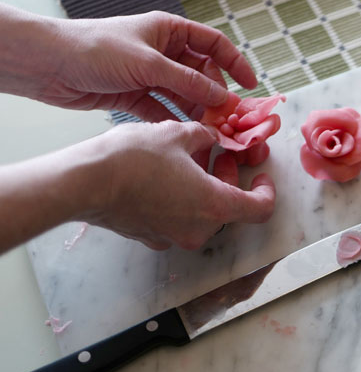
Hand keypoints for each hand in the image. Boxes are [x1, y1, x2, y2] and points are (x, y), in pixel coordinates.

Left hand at [0, 6, 256, 120]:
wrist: (48, 64)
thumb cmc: (95, 49)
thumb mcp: (149, 63)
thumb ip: (188, 82)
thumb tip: (223, 98)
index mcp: (169, 31)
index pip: (213, 44)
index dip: (235, 63)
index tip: (250, 86)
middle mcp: (162, 52)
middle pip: (202, 74)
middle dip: (216, 95)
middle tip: (228, 118)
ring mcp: (149, 75)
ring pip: (184, 95)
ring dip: (198, 111)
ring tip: (212, 131)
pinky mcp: (134, 96)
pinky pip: (164, 110)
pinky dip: (175, 121)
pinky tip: (185, 134)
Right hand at [81, 121, 274, 249]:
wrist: (83, 182)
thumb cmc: (133, 158)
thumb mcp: (177, 134)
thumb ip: (203, 137)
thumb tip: (210, 137)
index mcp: (215, 207)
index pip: (260, 209)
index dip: (266, 190)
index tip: (260, 174)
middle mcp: (197, 229)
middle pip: (229, 207)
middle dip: (228, 178)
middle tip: (219, 154)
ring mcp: (171, 237)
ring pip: (202, 212)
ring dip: (203, 186)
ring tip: (188, 157)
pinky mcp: (149, 236)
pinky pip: (177, 218)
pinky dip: (181, 198)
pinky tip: (166, 174)